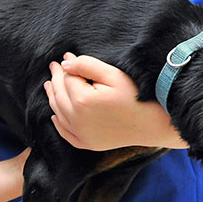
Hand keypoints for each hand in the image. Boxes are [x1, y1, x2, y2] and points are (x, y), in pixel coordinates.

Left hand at [44, 53, 186, 150]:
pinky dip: (58, 120)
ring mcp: (81, 134)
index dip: (65, 67)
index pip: (67, 79)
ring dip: (53, 97)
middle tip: (54, 67)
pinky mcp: (86, 143)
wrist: (152, 124)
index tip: (63, 57)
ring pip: (58, 112)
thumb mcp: (113, 74)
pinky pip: (65, 132)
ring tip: (49, 85)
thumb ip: (86, 65)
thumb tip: (65, 63)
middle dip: (55, 80)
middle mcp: (77, 119)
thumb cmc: (136, 96)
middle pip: (58, 95)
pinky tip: (56, 113)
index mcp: (82, 100)